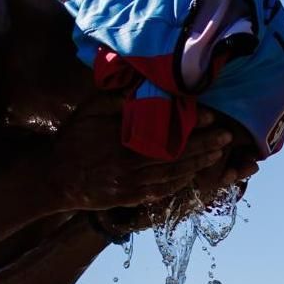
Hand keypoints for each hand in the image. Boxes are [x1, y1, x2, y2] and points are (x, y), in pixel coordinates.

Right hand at [43, 96, 232, 210]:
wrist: (56, 178)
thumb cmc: (73, 140)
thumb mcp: (90, 110)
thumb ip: (116, 98)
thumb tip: (142, 85)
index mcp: (124, 140)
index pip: (166, 130)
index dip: (192, 124)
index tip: (211, 116)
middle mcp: (132, 164)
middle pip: (177, 154)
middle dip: (205, 145)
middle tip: (227, 136)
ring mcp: (133, 184)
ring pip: (174, 175)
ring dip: (198, 165)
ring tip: (218, 154)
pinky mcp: (131, 198)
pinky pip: (162, 191)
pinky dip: (180, 183)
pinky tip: (193, 175)